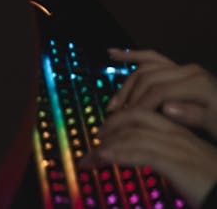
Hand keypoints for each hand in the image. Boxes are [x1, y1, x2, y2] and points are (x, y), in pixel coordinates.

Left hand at [78, 107, 216, 207]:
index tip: (105, 133)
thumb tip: (147, 156)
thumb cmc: (210, 183)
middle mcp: (177, 133)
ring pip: (134, 133)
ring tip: (91, 156)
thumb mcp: (187, 166)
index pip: (143, 114)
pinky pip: (141, 152)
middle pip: (135, 116)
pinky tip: (105, 158)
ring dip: (108, 144)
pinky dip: (119, 153)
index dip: (120, 119)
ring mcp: (177, 146)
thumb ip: (168, 156)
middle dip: (111, 126)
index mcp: (179, 131)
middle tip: (95, 140)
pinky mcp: (176, 162)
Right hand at [106, 48, 216, 139]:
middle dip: (130, 96)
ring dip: (127, 83)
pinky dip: (133, 56)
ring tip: (115, 101)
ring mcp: (183, 68)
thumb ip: (194, 115)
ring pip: (146, 68)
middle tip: (116, 113)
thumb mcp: (216, 125)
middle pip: (149, 77)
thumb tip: (167, 108)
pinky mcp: (179, 70)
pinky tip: (115, 54)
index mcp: (197, 82)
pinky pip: (152, 59)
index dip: (141, 105)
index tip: (128, 119)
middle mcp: (188, 70)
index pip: (160, 90)